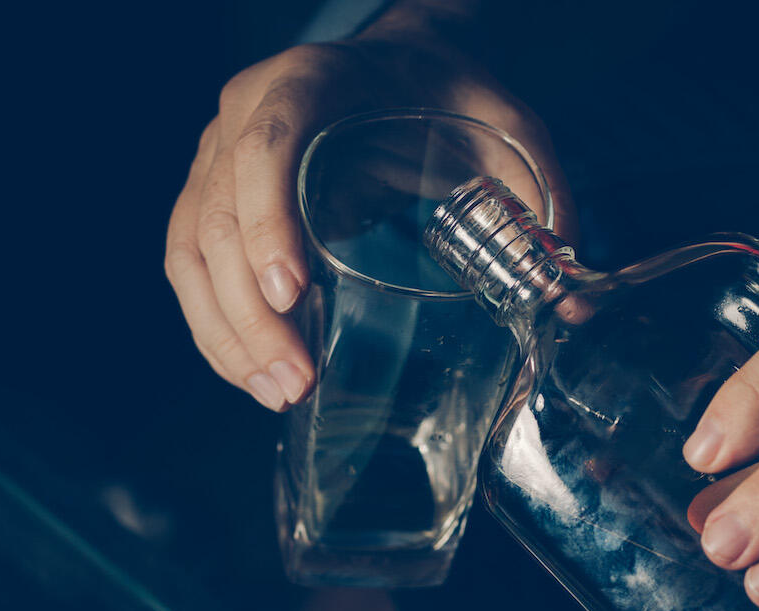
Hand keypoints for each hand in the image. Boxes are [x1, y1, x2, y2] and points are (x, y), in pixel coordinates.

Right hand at [164, 26, 572, 409]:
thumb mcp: (507, 129)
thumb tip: (569, 307)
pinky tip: (251, 374)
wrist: (402, 67)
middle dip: (248, 313)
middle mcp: (245, 114)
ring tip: (275, 394)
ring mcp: (217, 156)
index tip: (291, 294)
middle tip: (294, 382)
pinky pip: (189, 265)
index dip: (268, 218)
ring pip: (190, 250)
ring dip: (223, 334)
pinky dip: (213, 327)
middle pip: (217, 216)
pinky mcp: (213, 196)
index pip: (268, 145)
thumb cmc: (446, 96)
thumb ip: (542, 200)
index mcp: (308, 82)